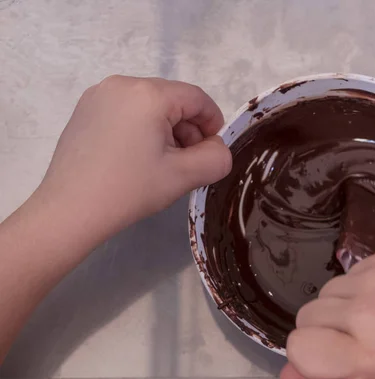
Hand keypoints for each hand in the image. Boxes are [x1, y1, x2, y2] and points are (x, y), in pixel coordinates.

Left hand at [37, 75, 231, 238]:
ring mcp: (99, 95)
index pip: (197, 99)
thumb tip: (216, 148)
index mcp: (148, 93)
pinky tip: (135, 159)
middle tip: (185, 164)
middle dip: (187, 130)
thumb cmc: (130, 190)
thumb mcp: (184, 176)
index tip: (211, 152)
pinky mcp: (85, 110)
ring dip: (165, 131)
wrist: (69, 210)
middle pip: (173, 100)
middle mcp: (122, 84)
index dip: (213, 124)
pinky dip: (141, 129)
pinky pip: (128, 111)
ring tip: (159, 164)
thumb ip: (217, 158)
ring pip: (150, 106)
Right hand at [281, 252, 374, 378]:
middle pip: (306, 314)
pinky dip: (359, 288)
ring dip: (338, 308)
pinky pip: (350, 273)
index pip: (299, 346)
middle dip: (320, 331)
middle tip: (350, 341)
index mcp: (368, 356)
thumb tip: (287, 375)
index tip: (324, 360)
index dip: (304, 356)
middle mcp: (368, 312)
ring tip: (373, 319)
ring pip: (326, 291)